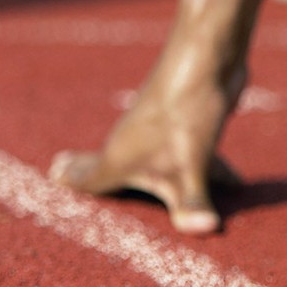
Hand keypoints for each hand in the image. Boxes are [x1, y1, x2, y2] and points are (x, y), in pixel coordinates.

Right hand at [50, 51, 244, 234]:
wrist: (209, 56)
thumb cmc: (186, 112)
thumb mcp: (190, 166)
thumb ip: (192, 203)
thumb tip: (204, 230)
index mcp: (119, 157)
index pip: (89, 176)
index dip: (72, 181)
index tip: (51, 176)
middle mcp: (133, 141)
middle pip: (110, 166)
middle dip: (95, 175)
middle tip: (64, 172)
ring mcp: (159, 130)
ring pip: (151, 161)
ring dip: (150, 177)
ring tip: (145, 186)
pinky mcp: (188, 122)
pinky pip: (188, 155)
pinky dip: (200, 170)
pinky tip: (235, 182)